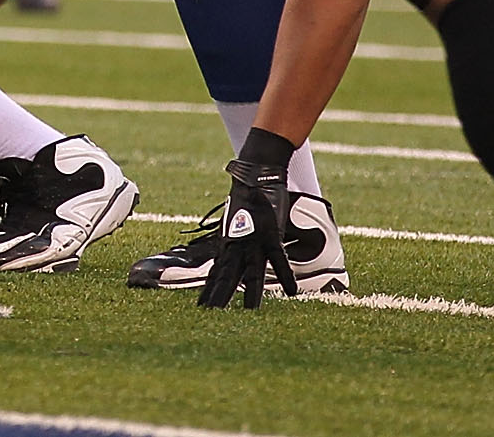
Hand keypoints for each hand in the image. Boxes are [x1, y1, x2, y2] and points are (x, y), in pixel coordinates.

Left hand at [198, 155, 298, 309]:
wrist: (254, 176)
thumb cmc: (245, 200)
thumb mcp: (234, 223)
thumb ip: (233, 241)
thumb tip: (231, 255)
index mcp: (228, 245)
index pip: (216, 274)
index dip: (209, 291)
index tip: (201, 308)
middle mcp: (237, 246)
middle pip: (227, 278)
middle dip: (219, 298)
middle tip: (210, 316)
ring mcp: (253, 242)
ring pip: (250, 274)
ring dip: (250, 295)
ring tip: (248, 313)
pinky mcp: (271, 235)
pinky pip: (279, 260)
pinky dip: (286, 276)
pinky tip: (291, 292)